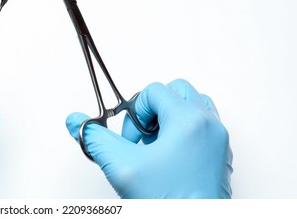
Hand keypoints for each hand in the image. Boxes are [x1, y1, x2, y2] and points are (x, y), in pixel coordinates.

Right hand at [66, 79, 232, 197]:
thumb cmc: (170, 204)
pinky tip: (168, 158)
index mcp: (189, 121)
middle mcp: (209, 126)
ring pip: (191, 106)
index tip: (130, 138)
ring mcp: (218, 140)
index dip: (133, 113)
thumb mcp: (121, 166)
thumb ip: (94, 138)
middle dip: (153, 111)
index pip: (154, 91)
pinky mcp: (219, 154)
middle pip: (176, 92)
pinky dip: (182, 133)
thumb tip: (76, 122)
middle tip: (142, 138)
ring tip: (156, 147)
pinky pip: (201, 127)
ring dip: (168, 119)